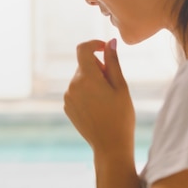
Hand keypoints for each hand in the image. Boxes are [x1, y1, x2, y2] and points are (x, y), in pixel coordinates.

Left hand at [64, 39, 135, 156]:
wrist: (110, 145)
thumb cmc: (121, 116)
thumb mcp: (121, 86)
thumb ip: (113, 62)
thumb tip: (109, 42)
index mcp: (86, 78)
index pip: (83, 49)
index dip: (94, 44)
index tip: (105, 49)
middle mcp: (72, 86)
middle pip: (84, 65)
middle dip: (98, 68)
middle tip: (113, 85)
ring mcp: (68, 98)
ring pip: (80, 79)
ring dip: (92, 81)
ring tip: (106, 100)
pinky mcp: (67, 107)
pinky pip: (76, 92)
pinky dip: (86, 93)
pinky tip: (98, 108)